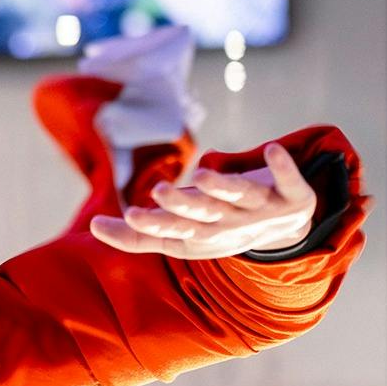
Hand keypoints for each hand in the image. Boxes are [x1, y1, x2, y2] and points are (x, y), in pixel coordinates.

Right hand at [90, 142, 316, 259]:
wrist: (286, 232)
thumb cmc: (219, 229)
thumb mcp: (180, 237)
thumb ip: (138, 235)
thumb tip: (93, 226)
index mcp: (201, 234)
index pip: (173, 231)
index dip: (154, 225)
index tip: (131, 215)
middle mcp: (229, 223)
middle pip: (204, 214)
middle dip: (182, 204)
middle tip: (159, 192)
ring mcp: (262, 209)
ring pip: (239, 197)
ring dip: (222, 186)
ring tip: (201, 174)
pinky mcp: (293, 195)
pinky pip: (290, 181)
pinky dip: (283, 167)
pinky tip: (273, 149)